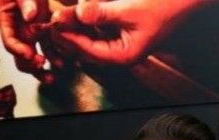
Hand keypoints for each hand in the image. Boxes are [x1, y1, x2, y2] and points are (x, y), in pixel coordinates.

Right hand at [0, 0, 56, 80]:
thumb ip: (24, 0)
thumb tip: (29, 15)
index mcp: (7, 20)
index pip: (9, 40)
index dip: (18, 50)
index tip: (29, 55)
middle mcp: (19, 29)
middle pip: (20, 54)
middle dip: (29, 65)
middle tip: (41, 66)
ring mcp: (32, 31)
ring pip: (35, 55)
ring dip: (42, 68)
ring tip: (52, 75)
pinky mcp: (46, 30)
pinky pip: (50, 46)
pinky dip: (56, 55)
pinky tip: (63, 61)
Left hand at [50, 0, 206, 65]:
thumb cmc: (166, 5)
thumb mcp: (131, 8)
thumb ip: (103, 12)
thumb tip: (79, 12)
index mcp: (124, 55)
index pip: (88, 50)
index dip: (69, 37)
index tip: (55, 23)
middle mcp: (121, 53)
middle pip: (86, 48)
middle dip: (69, 34)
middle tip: (52, 20)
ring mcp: (121, 43)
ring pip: (90, 39)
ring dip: (76, 27)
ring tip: (60, 15)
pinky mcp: (122, 31)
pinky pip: (99, 31)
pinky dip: (88, 22)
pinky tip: (78, 13)